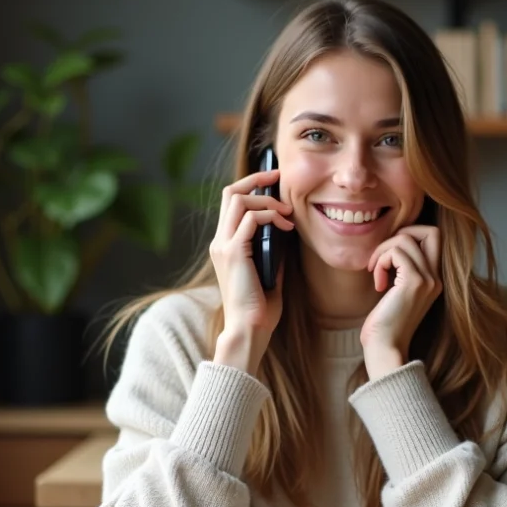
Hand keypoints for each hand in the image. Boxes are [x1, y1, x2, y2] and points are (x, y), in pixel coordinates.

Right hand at [209, 168, 293, 373]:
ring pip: (238, 199)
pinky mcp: (233, 252)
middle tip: (279, 177)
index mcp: (225, 245)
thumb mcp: (270, 272)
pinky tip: (285, 227)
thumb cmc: (260, 308)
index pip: (231, 202)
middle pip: (230, 192)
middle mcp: (220, 241)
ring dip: (266, 200)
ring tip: (287, 213)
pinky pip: (249, 218)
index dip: (251, 185)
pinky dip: (269, 216)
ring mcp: (223, 245)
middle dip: (256, 178)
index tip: (273, 180)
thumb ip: (273, 251)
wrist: (249, 329)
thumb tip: (286, 233)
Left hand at [360, 225, 441, 379]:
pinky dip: (381, 261)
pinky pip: (395, 252)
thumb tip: (389, 248)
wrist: (386, 349)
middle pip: (431, 230)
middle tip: (384, 256)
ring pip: (406, 238)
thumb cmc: (384, 326)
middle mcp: (436, 278)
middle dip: (402, 233)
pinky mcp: (413, 282)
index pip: (434, 239)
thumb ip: (401, 272)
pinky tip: (378, 283)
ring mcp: (428, 280)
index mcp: (434, 280)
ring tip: (376, 272)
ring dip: (383, 250)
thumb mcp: (397, 294)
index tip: (390, 257)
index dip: (411, 236)